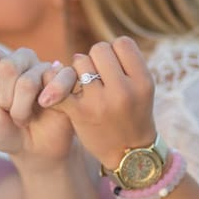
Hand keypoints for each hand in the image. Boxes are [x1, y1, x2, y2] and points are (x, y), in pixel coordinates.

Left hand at [0, 47, 77, 168]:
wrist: (32, 151)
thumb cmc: (5, 128)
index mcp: (1, 59)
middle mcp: (23, 58)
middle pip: (7, 67)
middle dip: (3, 100)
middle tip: (8, 111)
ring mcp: (45, 67)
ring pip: (27, 83)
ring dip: (21, 111)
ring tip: (23, 118)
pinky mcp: (66, 80)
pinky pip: (61, 77)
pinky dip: (51, 97)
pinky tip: (46, 105)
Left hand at [40, 38, 155, 171]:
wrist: (129, 156)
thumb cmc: (133, 113)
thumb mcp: (141, 87)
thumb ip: (124, 63)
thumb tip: (88, 50)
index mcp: (143, 81)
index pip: (123, 43)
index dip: (115, 51)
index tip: (115, 65)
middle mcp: (124, 90)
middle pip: (99, 49)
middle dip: (96, 58)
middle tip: (99, 74)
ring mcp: (101, 102)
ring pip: (80, 61)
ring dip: (79, 69)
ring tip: (86, 83)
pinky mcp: (81, 114)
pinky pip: (62, 86)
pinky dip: (55, 86)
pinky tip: (55, 92)